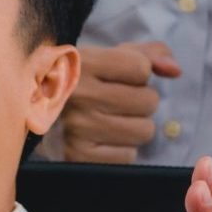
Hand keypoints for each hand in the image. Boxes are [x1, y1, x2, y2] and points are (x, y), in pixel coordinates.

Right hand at [58, 41, 180, 163]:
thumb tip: (175, 70)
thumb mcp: (108, 57)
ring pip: (144, 131)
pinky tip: (102, 139)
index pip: (142, 69)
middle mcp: (79, 94)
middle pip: (148, 102)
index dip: (139, 73)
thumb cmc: (83, 81)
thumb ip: (147, 55)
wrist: (35, 111)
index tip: (119, 76)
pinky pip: (128, 156)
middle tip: (116, 101)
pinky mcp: (78, 156)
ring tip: (111, 120)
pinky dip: (121, 150)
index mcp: (84, 63)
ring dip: (135, 127)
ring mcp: (78, 128)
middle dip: (141, 102)